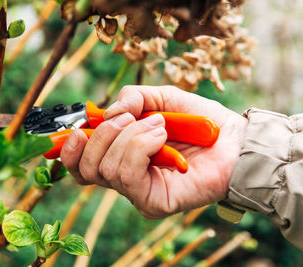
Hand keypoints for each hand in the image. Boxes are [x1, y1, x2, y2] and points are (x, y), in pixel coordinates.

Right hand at [61, 85, 247, 218]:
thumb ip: (131, 98)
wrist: (234, 140)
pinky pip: (127, 175)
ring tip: (159, 125)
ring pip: (107, 168)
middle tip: (130, 116)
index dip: (68, 149)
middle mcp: (124, 177)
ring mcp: (137, 192)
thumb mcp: (161, 98)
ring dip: (130, 135)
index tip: (77, 128)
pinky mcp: (152, 202)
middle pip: (85, 168)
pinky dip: (140, 147)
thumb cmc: (199, 121)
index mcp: (120, 155)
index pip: (80, 164)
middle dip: (102, 135)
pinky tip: (161, 136)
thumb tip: (106, 114)